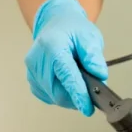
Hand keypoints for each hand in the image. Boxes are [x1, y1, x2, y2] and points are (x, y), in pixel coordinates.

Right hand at [24, 0, 107, 115]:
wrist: (56, 23)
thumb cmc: (73, 29)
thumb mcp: (89, 37)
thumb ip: (94, 57)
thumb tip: (99, 75)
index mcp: (52, 47)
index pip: (66, 76)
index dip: (78, 95)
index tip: (87, 108)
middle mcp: (37, 59)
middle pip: (57, 92)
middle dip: (76, 98)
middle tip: (91, 94)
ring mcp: (32, 70)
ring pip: (52, 96)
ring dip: (69, 97)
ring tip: (79, 82)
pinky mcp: (32, 78)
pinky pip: (47, 95)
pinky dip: (60, 95)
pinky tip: (68, 85)